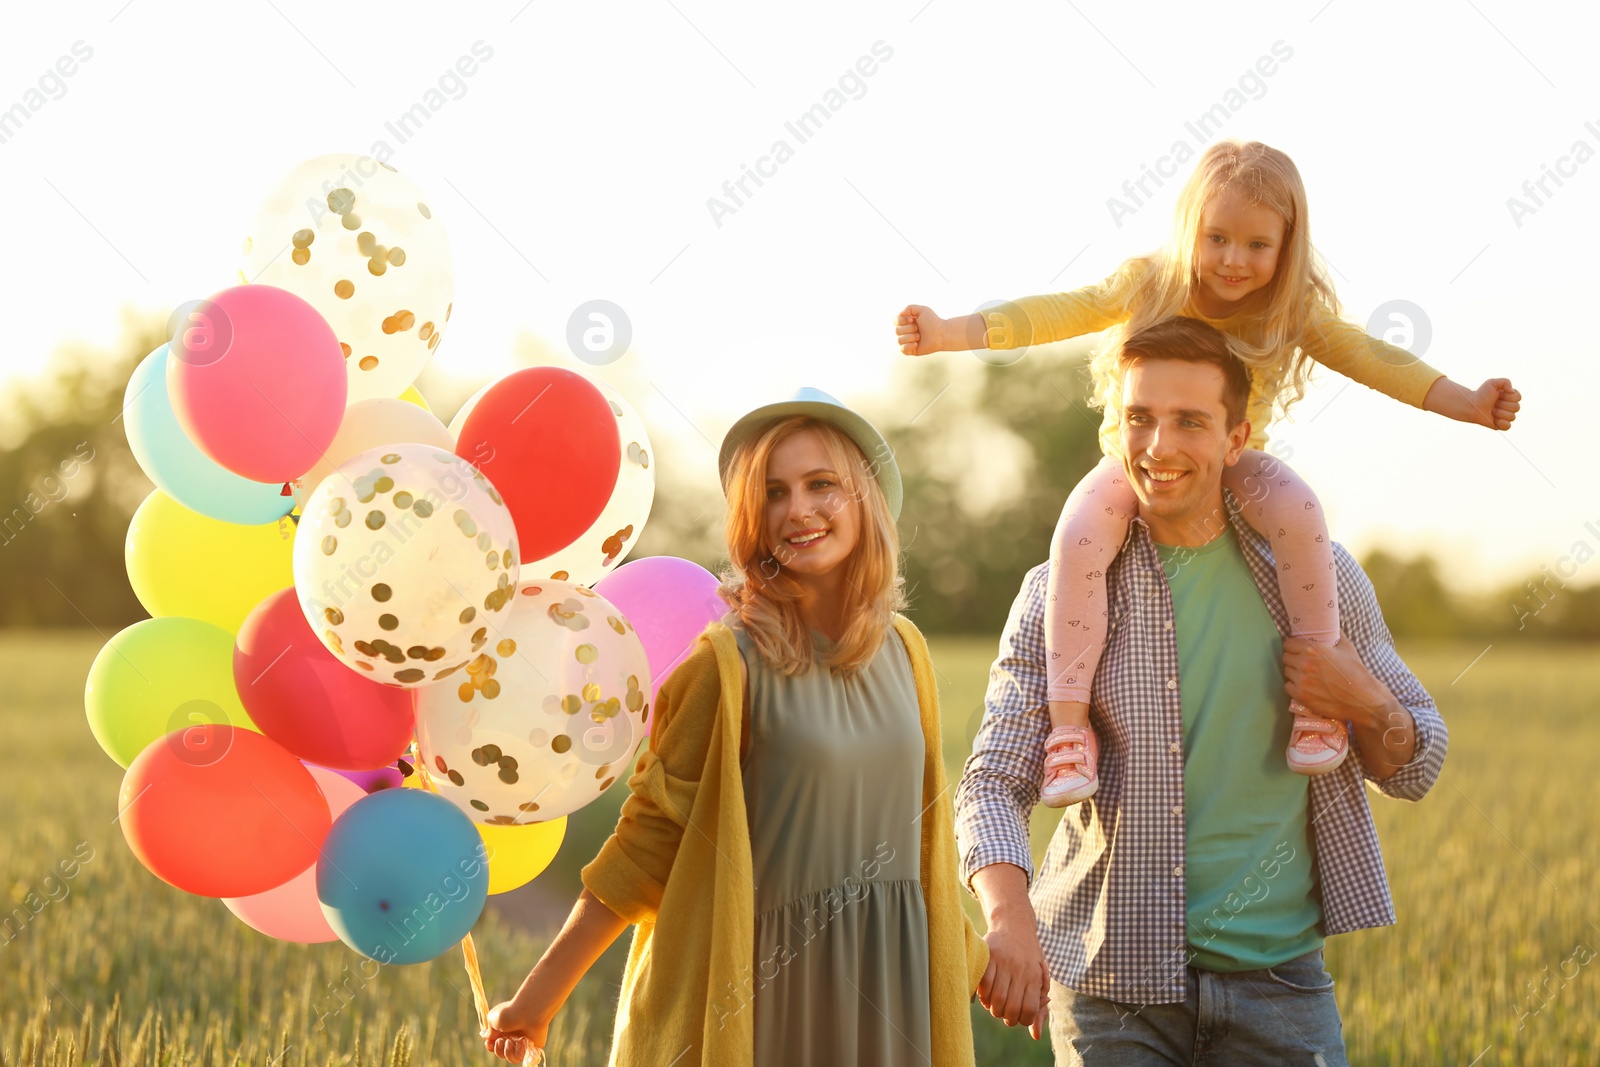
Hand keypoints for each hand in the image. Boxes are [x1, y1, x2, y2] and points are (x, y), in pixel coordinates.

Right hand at [482, 996, 550, 1063]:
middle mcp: (512, 1036)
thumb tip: (485, 1036)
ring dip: (507, 1051)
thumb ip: (489, 1031)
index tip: (489, 1042)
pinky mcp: (530, 1047)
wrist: (528, 1012)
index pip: (494, 1044)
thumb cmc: (509, 1013)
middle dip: (498, 1048)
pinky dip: (519, 1051)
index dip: (490, 1046)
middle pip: (500, 1052)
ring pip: (510, 1057)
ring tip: (510, 1041)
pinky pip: (521, 1057)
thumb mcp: (493, 1019)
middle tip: (502, 1040)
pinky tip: (521, 1041)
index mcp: (503, 1029)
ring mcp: (521, 1042)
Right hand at [895, 304, 946, 355]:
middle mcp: (905, 332)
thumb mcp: (922, 310)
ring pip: (900, 340)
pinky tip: (917, 344)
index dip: (902, 320)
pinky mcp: (910, 350)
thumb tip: (900, 314)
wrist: (941, 334)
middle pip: (897, 331)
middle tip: (919, 328)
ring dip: (911, 337)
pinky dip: (909, 346)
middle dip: (909, 329)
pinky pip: (902, 349)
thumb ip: (909, 308)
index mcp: (906, 322)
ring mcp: (907, 342)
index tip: (912, 319)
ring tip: (920, 336)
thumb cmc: (933, 321)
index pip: (895, 321)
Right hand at [978, 922, 1050, 1039]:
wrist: (1014, 924)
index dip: (1022, 1021)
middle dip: (1006, 1017)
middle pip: (1011, 1008)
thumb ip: (1039, 1007)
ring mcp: (1004, 962)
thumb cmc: (1028, 958)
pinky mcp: (988, 955)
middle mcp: (1021, 970)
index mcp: (1035, 977)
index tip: (1018, 1016)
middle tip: (1004, 1012)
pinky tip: (985, 993)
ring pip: (995, 999)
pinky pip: (983, 984)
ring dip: (992, 1008)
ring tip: (994, 1004)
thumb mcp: (1039, 979)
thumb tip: (1035, 1036)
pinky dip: (982, 995)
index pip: (1029, 1011)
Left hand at [1282, 637, 1391, 731]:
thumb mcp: (1347, 648)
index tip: (1298, 650)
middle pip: (1286, 658)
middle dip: (1294, 659)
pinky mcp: (1300, 695)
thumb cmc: (1356, 672)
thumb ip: (1336, 634)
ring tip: (1307, 676)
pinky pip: (1288, 687)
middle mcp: (1304, 663)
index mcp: (1313, 649)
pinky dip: (1294, 686)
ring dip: (1294, 673)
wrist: (1362, 698)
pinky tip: (1305, 686)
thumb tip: (1331, 625)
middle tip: (1304, 664)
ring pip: (1287, 672)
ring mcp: (1301, 680)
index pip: (1288, 644)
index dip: (1293, 647)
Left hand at [1470, 377, 1520, 429]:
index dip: (1508, 397)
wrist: (1471, 405)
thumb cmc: (1481, 394)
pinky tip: (1494, 419)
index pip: (1518, 397)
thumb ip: (1505, 381)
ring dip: (1500, 413)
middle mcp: (1510, 407)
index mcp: (1510, 397)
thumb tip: (1512, 391)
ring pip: (1512, 417)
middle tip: (1493, 404)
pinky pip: (1508, 426)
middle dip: (1503, 405)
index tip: (1498, 395)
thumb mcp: (1492, 383)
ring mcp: (1506, 416)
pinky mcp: (1501, 425)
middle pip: (1516, 408)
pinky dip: (1501, 423)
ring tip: (1492, 410)